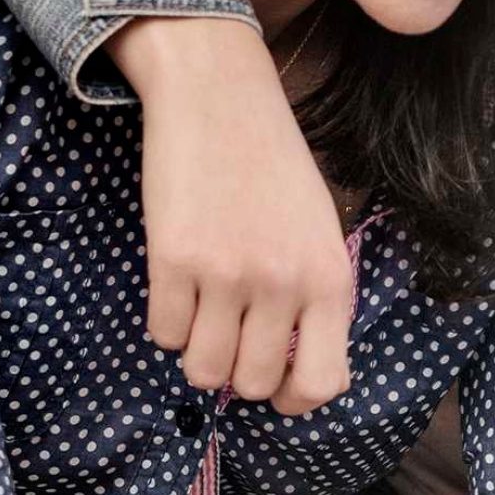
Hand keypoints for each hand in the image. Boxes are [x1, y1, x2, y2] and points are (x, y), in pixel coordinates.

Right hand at [113, 16, 350, 413]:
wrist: (220, 97)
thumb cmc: (272, 166)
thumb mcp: (319, 232)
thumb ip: (313, 299)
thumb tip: (293, 376)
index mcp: (331, 279)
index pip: (324, 384)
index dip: (294, 397)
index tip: (277, 382)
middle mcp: (285, 284)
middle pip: (254, 384)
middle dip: (237, 370)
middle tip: (229, 333)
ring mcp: (228, 274)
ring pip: (204, 370)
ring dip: (198, 351)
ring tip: (202, 311)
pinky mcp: (174, 260)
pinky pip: (163, 334)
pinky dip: (166, 321)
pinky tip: (178, 284)